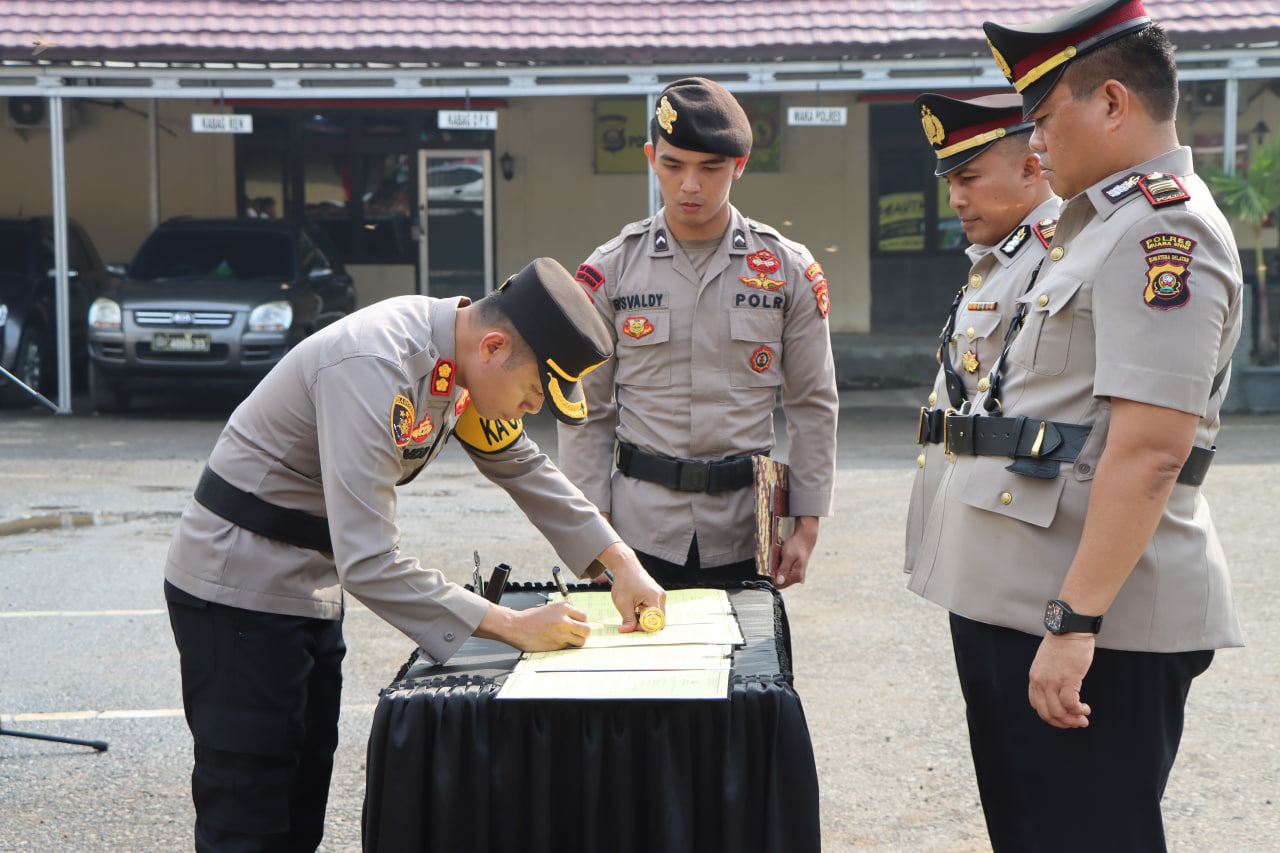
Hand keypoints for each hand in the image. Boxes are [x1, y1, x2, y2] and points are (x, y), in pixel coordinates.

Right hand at [473, 601, 589, 651]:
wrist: (516, 626)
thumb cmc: (530, 618)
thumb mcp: (549, 609)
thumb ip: (564, 614)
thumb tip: (575, 621)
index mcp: (563, 608)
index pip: (584, 616)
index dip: (582, 622)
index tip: (579, 625)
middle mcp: (565, 620)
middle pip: (586, 630)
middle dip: (583, 633)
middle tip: (578, 634)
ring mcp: (561, 633)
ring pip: (581, 641)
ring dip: (577, 641)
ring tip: (568, 640)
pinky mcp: (557, 645)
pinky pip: (569, 647)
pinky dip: (566, 646)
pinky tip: (558, 643)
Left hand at [594, 541, 665, 632]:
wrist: (626, 567)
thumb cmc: (624, 582)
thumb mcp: (622, 602)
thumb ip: (627, 619)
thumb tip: (626, 631)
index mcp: (654, 597)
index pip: (655, 621)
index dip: (643, 627)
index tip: (631, 625)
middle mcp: (661, 597)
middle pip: (659, 621)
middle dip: (645, 625)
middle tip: (631, 621)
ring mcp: (661, 596)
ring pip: (657, 617)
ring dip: (645, 619)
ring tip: (632, 611)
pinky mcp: (658, 596)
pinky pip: (655, 611)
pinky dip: (646, 613)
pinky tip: (636, 608)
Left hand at [774, 517, 817, 588]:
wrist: (805, 539)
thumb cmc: (797, 545)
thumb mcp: (788, 556)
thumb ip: (783, 570)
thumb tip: (779, 581)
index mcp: (796, 576)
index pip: (779, 584)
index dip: (773, 576)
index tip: (772, 566)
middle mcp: (798, 578)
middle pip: (780, 581)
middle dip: (776, 572)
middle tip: (777, 561)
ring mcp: (797, 575)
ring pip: (782, 576)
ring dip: (778, 569)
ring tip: (781, 558)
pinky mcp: (796, 571)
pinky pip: (785, 572)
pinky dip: (782, 567)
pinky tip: (784, 559)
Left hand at [1028, 632, 1094, 727]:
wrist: (1069, 629)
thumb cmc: (1063, 644)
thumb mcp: (1048, 663)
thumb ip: (1049, 677)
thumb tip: (1059, 693)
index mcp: (1034, 678)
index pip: (1037, 705)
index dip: (1050, 716)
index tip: (1063, 717)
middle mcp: (1040, 682)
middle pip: (1047, 713)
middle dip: (1062, 723)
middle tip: (1076, 724)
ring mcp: (1052, 681)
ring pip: (1059, 712)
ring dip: (1072, 720)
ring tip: (1083, 719)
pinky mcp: (1068, 679)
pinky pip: (1071, 704)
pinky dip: (1079, 711)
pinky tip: (1085, 709)